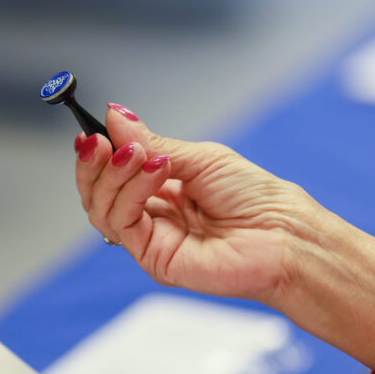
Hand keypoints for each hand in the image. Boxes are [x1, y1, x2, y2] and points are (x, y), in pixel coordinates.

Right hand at [74, 104, 374, 369]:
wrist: (283, 235)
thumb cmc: (255, 198)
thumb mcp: (200, 158)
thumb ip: (153, 143)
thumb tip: (114, 116)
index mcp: (160, 187)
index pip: (112, 170)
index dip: (98, 151)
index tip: (91, 129)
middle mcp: (150, 212)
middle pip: (97, 190)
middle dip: (94, 163)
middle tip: (99, 140)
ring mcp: (149, 236)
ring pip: (100, 206)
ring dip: (113, 174)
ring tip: (138, 155)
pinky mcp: (152, 256)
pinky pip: (121, 222)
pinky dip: (130, 192)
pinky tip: (154, 171)